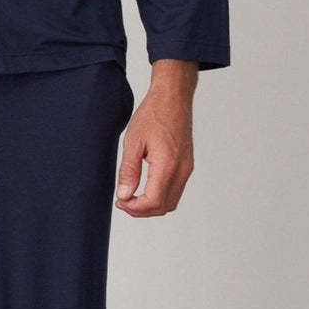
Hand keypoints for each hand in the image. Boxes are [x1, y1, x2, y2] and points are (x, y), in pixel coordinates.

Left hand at [115, 59, 197, 217]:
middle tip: (123, 201)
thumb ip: (128, 171)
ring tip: (132, 196)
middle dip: (142, 210)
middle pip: (164, 207)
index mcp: (168, 164)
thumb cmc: (153, 114)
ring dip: (152, 205)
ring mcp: (187, 169)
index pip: (153, 201)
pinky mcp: (187, 165)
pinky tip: (146, 187)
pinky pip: (176, 190)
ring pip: (172, 202)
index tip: (120, 201)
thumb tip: (124, 195)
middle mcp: (181, 170)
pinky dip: (161, 196)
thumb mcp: (133, 141)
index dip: (135, 208)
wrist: (173, 98)